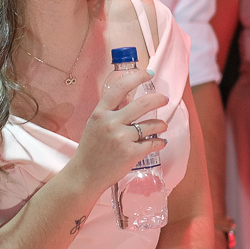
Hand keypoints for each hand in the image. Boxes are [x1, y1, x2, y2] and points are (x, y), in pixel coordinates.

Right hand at [69, 66, 169, 194]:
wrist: (85, 174)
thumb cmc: (91, 149)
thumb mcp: (95, 124)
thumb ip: (111, 111)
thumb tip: (130, 96)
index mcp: (100, 113)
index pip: (120, 89)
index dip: (136, 78)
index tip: (147, 73)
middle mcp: (111, 123)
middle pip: (142, 104)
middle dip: (158, 99)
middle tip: (164, 99)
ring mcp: (121, 138)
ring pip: (151, 125)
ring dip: (161, 124)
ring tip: (162, 125)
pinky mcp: (131, 153)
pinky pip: (153, 143)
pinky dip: (159, 142)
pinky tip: (159, 142)